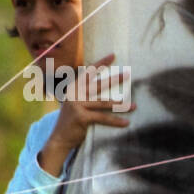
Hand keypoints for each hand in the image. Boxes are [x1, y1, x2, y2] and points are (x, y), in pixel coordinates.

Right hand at [37, 54, 133, 176]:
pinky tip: (126, 123)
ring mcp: (77, 104)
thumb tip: (105, 87)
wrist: (59, 138)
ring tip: (134, 106)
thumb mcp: (76, 104)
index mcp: (73, 88)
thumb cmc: (72, 121)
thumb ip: (85, 95)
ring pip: (104, 103)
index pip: (88, 72)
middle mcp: (74, 94)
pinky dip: (115, 121)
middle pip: (98, 84)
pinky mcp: (81, 116)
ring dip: (120, 105)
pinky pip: (103, 118)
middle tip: (128, 74)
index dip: (101, 63)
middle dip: (114, 79)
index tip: (113, 55)